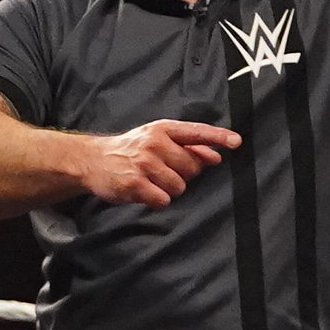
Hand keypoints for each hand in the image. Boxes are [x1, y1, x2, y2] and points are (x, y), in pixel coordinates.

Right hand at [76, 119, 238, 208]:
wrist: (93, 161)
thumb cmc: (131, 150)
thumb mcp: (157, 139)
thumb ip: (187, 146)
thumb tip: (215, 156)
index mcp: (162, 129)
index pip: (196, 132)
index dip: (218, 137)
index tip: (236, 142)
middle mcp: (154, 143)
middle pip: (192, 167)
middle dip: (183, 174)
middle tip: (163, 170)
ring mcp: (144, 163)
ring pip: (179, 186)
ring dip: (169, 189)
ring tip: (152, 180)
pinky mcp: (135, 184)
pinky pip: (163, 200)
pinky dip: (158, 200)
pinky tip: (145, 192)